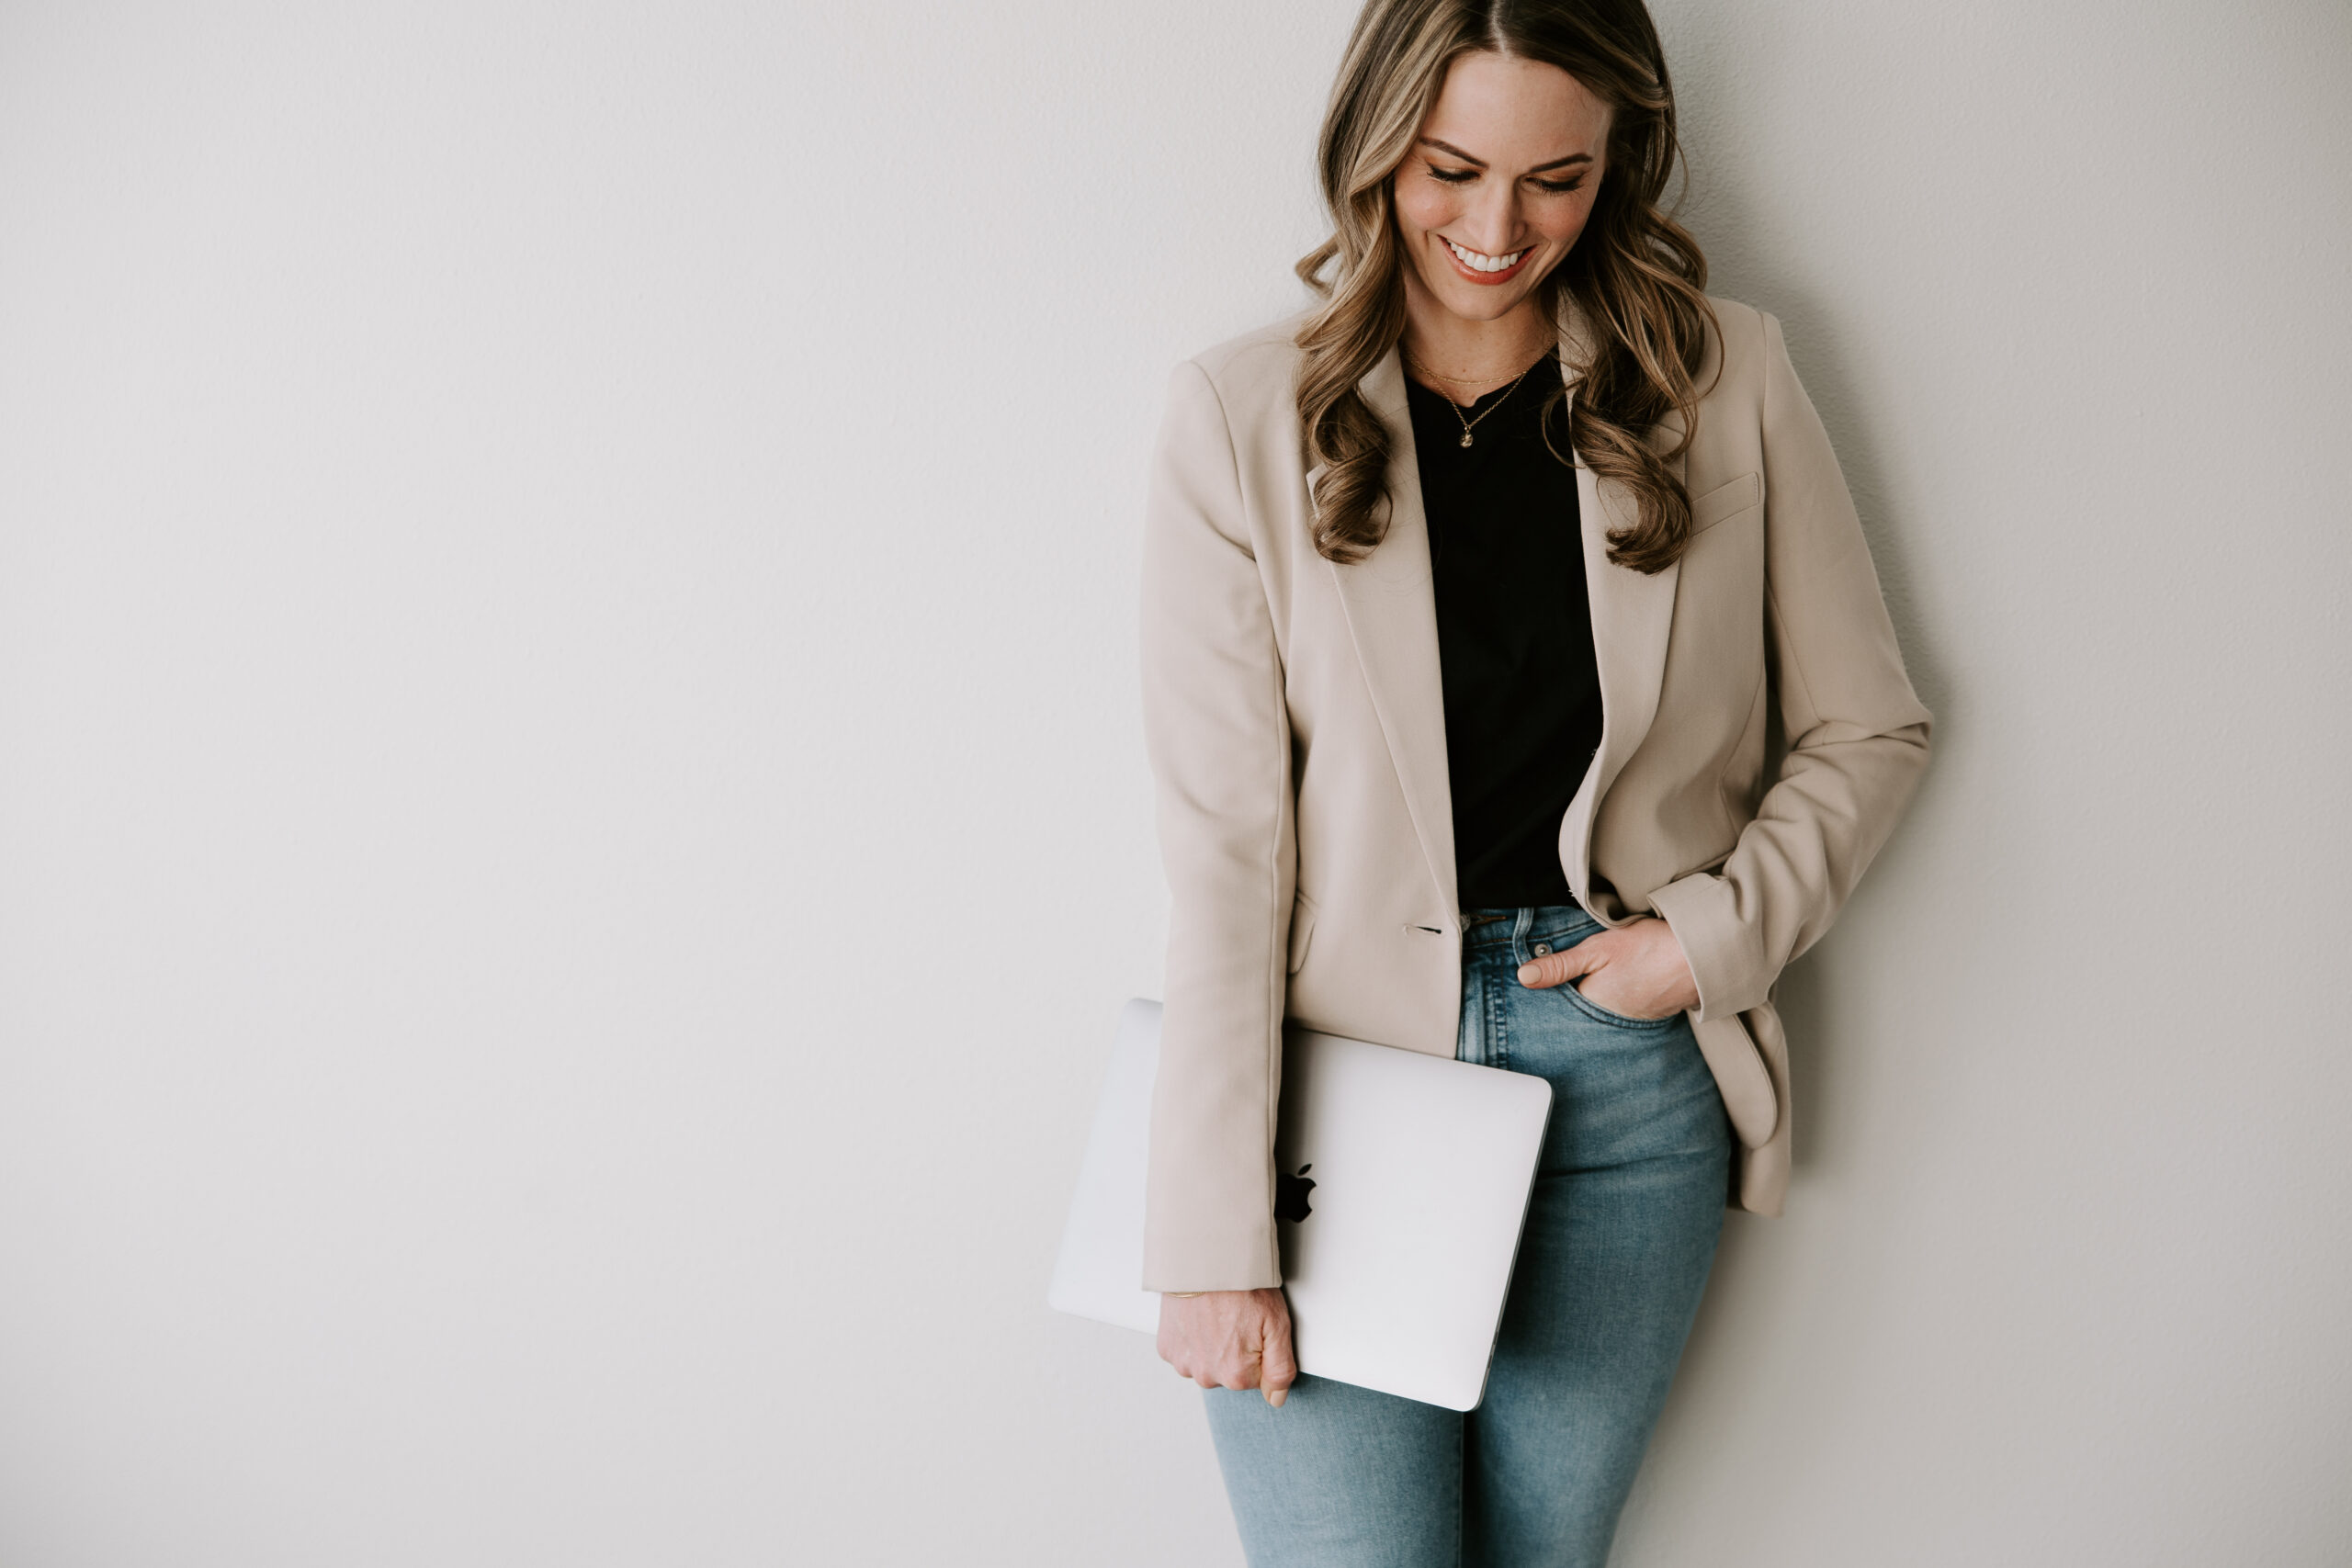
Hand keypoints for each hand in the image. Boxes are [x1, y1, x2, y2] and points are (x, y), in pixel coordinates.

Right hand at [1157, 1288, 1295, 1407]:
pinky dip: (1192, 1339)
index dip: (1260, 1350)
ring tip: (1216, 1315)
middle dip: (1236, 1351)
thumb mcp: (1277, 1325)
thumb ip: (1281, 1369)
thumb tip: (1276, 1399)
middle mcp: (1207, 1376)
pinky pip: (1186, 1353)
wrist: (1204, 1258)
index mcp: (1236, 1375)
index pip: (1257, 1378)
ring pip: (1207, 1364)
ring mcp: (1183, 1363)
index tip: (1255, 1327)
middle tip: (1236, 1318)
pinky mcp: (1167, 1348)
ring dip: (1212, 1346)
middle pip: (1230, 1373)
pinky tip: (1199, 1317)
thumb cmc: (1242, 1287)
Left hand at [1515, 916, 1698, 1019]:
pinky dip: (1631, 995)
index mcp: (1594, 1005)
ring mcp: (1639, 1019)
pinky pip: (1634, 1007)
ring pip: (1611, 1007)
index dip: (1560, 986)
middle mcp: (1614, 1020)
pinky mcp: (1658, 1013)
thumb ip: (1560, 965)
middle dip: (1585, 992)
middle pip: (1588, 1007)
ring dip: (1610, 994)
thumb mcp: (1597, 949)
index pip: (1565, 1002)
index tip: (1560, 975)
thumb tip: (1522, 976)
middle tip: (1596, 970)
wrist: (1702, 955)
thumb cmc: (1648, 948)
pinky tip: (1636, 978)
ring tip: (1619, 972)